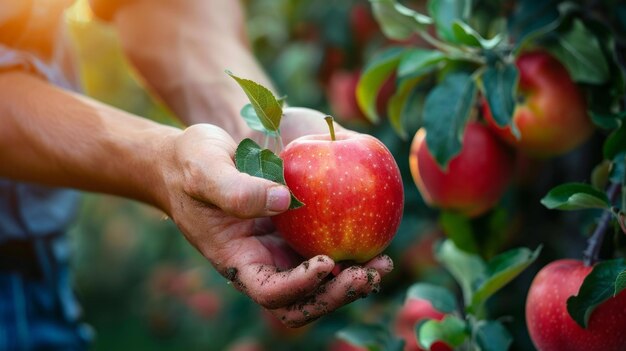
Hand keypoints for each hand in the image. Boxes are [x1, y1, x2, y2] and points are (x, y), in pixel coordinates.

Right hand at [157, 113, 392, 326]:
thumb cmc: (190, 163)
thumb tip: (285, 200)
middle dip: (337, 294)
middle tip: (370, 274)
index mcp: (238, 260)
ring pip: (321, 282)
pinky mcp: (295, 231)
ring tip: (383, 263)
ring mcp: (280, 249)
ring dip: (353, 278)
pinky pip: (326, 250)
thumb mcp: (204, 170)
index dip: (301, 286)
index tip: (326, 263)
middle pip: (303, 300)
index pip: (271, 291)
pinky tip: (375, 234)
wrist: (193, 158)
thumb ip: (236, 189)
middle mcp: (262, 262)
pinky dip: (351, 250)